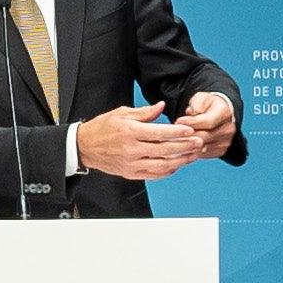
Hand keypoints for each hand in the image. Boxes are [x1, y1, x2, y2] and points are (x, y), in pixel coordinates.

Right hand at [72, 107, 194, 181]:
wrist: (84, 146)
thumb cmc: (102, 128)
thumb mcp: (122, 113)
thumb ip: (144, 112)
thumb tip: (162, 107)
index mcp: (130, 131)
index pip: (159, 133)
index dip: (177, 132)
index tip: (190, 130)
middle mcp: (131, 149)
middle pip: (164, 150)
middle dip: (184, 146)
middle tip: (198, 142)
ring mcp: (131, 163)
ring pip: (161, 165)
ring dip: (180, 161)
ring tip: (192, 155)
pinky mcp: (130, 173)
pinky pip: (153, 175)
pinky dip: (167, 171)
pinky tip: (176, 165)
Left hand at [175, 90, 236, 153]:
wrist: (218, 114)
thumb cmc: (207, 105)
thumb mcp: (201, 98)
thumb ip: (197, 104)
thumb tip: (193, 113)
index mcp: (225, 113)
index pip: (208, 121)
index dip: (192, 123)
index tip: (178, 121)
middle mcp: (229, 128)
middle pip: (205, 136)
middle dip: (188, 135)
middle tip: (174, 132)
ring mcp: (226, 141)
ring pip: (204, 147)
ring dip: (189, 144)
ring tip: (177, 139)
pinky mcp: (222, 150)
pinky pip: (205, 155)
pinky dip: (193, 151)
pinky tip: (185, 145)